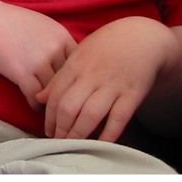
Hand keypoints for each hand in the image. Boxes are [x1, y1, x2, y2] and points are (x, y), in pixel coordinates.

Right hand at [0, 3, 76, 109]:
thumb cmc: (14, 22)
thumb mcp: (44, 25)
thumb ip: (60, 42)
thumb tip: (73, 62)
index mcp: (62, 37)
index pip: (81, 65)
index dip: (78, 79)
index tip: (74, 89)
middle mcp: (55, 49)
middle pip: (70, 81)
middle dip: (68, 95)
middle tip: (67, 107)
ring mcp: (39, 62)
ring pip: (53, 92)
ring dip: (51, 103)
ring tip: (51, 112)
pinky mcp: (22, 73)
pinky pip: (35, 97)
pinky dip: (35, 105)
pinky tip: (34, 106)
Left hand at [36, 17, 178, 141]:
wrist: (141, 36)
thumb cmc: (105, 46)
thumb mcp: (78, 55)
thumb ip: (60, 77)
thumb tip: (39, 98)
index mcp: (75, 65)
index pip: (55, 96)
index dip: (49, 117)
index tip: (47, 130)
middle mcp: (91, 76)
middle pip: (68, 107)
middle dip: (60, 128)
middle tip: (57, 141)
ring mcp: (112, 85)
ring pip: (90, 115)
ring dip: (78, 134)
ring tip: (72, 145)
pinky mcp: (132, 94)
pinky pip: (119, 118)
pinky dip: (108, 134)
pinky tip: (100, 144)